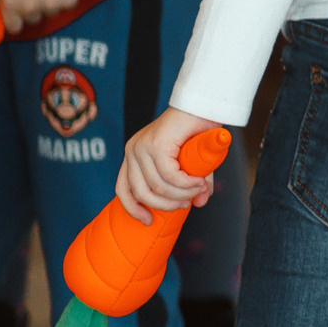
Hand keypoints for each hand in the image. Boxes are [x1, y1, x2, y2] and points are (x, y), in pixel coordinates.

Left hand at [0, 0, 82, 34]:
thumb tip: (0, 4)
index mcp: (9, 2)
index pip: (13, 28)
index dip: (16, 20)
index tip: (19, 12)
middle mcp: (29, 8)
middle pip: (32, 20)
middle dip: (33, 9)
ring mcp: (51, 5)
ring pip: (50, 12)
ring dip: (50, 2)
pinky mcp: (69, 0)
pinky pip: (66, 4)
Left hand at [118, 106, 221, 222]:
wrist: (204, 104)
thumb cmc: (197, 129)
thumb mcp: (191, 162)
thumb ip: (192, 182)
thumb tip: (200, 203)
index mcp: (134, 155)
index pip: (123, 189)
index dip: (133, 209)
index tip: (148, 222)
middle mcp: (132, 151)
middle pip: (140, 192)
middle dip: (165, 204)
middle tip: (187, 204)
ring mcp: (142, 147)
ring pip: (156, 186)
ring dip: (181, 194)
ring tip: (200, 190)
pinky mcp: (156, 144)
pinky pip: (169, 175)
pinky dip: (186, 183)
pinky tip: (200, 182)